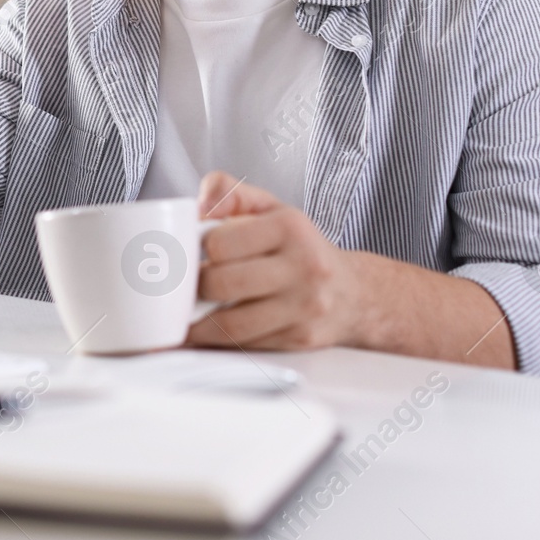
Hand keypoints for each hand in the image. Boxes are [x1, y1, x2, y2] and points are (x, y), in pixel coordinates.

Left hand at [185, 171, 368, 351]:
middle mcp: (304, 266)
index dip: (198, 248)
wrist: (354, 293)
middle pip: (223, 284)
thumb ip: (230, 194)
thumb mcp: (271, 208)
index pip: (221, 243)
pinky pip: (247, 345)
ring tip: (187, 314)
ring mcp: (304, 306)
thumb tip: (199, 205)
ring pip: (232, 324)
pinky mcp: (301, 338)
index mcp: (290, 228)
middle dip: (195, 287)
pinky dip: (219, 341)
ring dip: (199, 323)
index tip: (195, 252)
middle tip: (185, 286)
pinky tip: (205, 332)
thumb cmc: (302, 248)